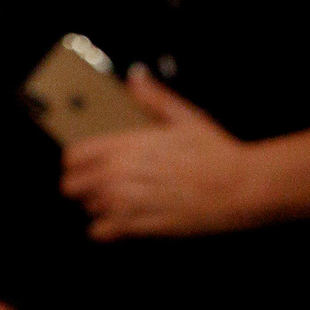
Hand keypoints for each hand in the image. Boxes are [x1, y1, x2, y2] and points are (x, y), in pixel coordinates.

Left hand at [60, 68, 258, 239]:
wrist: (239, 187)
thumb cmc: (215, 152)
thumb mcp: (185, 118)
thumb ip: (154, 99)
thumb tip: (136, 77)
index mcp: (124, 146)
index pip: (73, 156)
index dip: (78, 161)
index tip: (88, 165)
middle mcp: (116, 175)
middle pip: (71, 186)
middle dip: (83, 186)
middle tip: (102, 186)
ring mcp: (123, 203)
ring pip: (86, 209)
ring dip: (98, 206)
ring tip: (121, 201)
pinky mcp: (135, 227)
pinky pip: (99, 233)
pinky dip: (107, 230)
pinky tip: (124, 222)